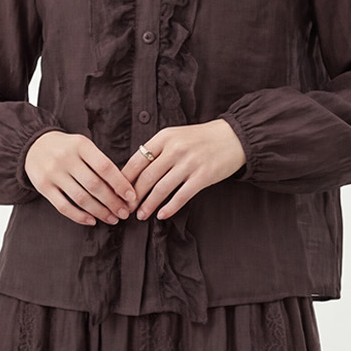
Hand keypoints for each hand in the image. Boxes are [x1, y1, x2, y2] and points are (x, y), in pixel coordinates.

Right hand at [24, 130, 137, 226]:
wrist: (34, 145)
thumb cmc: (67, 148)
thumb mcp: (83, 146)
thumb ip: (100, 162)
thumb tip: (123, 188)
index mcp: (81, 145)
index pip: (105, 167)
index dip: (120, 184)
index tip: (131, 197)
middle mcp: (66, 158)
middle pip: (94, 185)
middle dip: (113, 202)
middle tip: (124, 213)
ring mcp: (53, 173)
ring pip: (81, 198)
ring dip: (99, 212)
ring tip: (112, 218)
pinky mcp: (43, 187)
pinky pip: (63, 206)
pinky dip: (79, 216)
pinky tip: (92, 220)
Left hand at [121, 119, 245, 220]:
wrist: (233, 137)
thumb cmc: (201, 139)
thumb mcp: (175, 136)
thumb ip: (157, 150)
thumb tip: (135, 171)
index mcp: (164, 137)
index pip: (136, 161)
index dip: (124, 180)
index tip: (117, 193)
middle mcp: (175, 149)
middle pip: (146, 177)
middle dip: (133, 196)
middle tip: (126, 209)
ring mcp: (189, 163)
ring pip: (161, 189)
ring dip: (148, 205)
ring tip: (141, 215)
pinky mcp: (203, 176)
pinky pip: (181, 196)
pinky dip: (169, 207)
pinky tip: (162, 215)